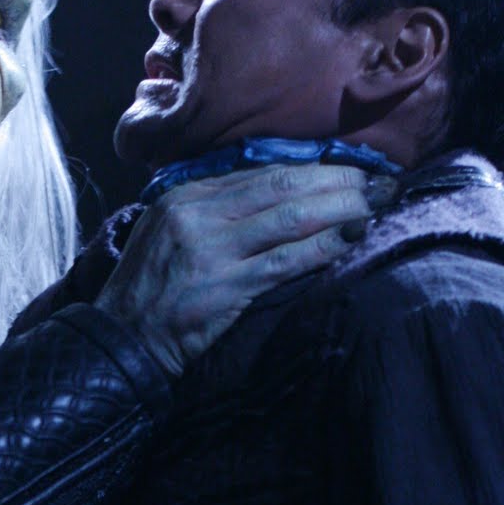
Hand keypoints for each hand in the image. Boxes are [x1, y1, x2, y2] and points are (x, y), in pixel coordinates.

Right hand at [96, 163, 394, 374]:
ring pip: (290, 217)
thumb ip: (215, 208)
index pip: (262, 169)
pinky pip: (285, 262)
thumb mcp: (170, 229)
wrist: (122, 339)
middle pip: (282, 185)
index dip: (313, 166)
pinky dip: (322, 248)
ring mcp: (210, 250)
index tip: (352, 166)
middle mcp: (197, 214)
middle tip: (381, 182)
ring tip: (375, 206)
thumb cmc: (151, 289)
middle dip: (338, 181)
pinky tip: (349, 241)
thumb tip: (281, 191)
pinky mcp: (224, 288)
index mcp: (186, 193)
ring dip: (341, 210)